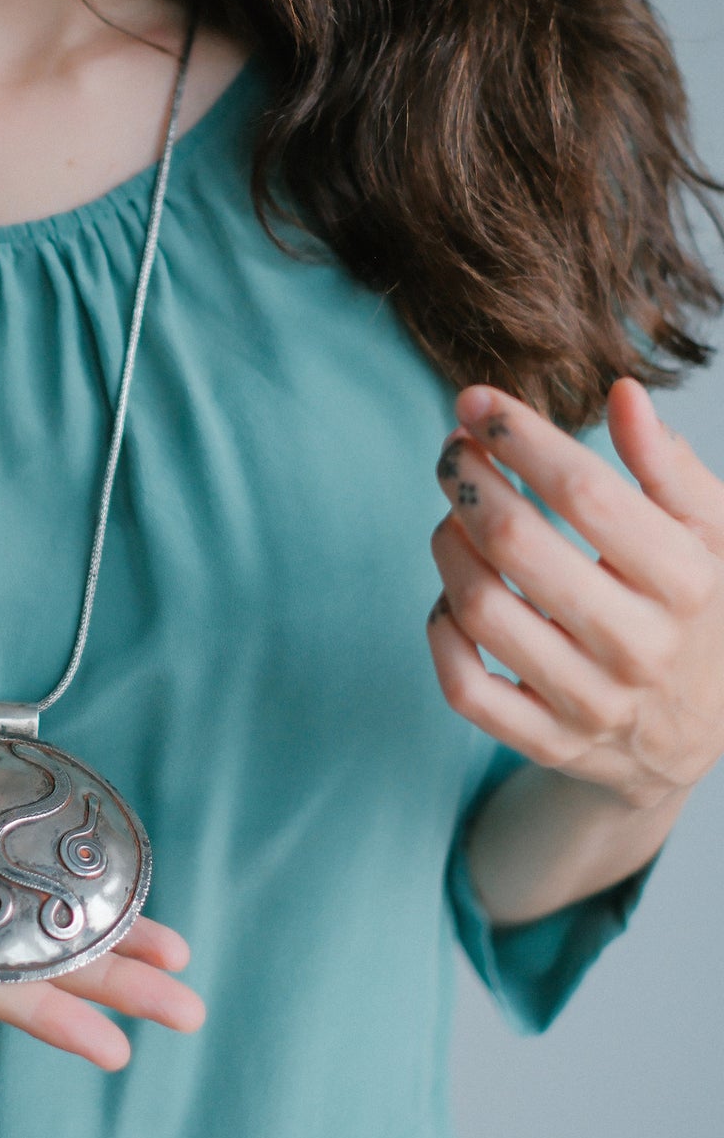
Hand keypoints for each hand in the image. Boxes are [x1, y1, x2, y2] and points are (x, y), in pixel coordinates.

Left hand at [426, 377, 723, 811]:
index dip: (519, 436)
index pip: (583, 491)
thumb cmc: (700, 608)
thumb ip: (669, 468)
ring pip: (481, 611)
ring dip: (447, 547)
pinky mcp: (549, 743)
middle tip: (452, 451)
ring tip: (454, 517)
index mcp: (686, 582)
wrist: (703, 732)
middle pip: (517, 543)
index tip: (477, 402)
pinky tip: (451, 594)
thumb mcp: (712, 534)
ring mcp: (591, 703)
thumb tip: (623, 395)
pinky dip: (441, 631)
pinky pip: (466, 687)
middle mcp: (638, 647)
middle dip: (467, 480)